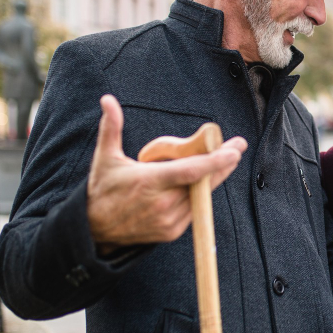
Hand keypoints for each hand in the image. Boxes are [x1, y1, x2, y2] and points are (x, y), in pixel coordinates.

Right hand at [87, 95, 246, 253]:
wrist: (95, 229)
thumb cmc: (102, 188)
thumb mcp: (105, 158)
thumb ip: (111, 127)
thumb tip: (107, 99)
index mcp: (149, 182)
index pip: (190, 171)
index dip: (215, 161)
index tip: (234, 150)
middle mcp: (162, 203)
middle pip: (203, 183)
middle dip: (223, 164)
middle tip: (237, 147)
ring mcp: (168, 220)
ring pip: (201, 197)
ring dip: (213, 179)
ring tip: (223, 160)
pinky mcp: (171, 232)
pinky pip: (194, 210)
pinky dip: (199, 194)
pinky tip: (203, 181)